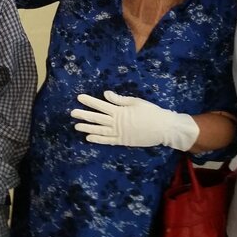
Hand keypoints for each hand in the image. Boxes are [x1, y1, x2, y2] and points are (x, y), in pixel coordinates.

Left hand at [70, 90, 198, 149]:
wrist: (163, 128)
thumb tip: (105, 94)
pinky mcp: (123, 141)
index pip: (101, 104)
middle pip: (97, 118)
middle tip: (72, 113)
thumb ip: (119, 100)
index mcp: (120, 110)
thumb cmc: (151, 112)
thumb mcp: (136, 102)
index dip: (89, 101)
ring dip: (87, 128)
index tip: (79, 97)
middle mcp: (117, 122)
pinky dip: (98, 140)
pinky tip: (88, 138)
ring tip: (76, 126)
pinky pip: (107, 141)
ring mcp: (119, 133)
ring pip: (99, 130)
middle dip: (84, 115)